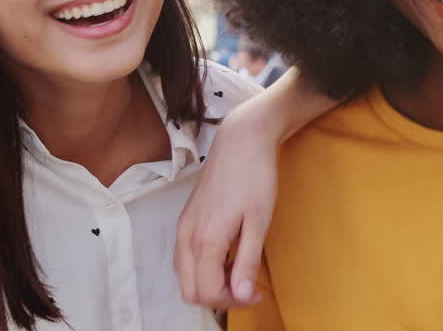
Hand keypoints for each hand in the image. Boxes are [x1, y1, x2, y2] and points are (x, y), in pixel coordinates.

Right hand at [175, 99, 278, 307]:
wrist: (241, 140)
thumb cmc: (255, 177)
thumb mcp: (259, 222)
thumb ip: (247, 262)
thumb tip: (242, 296)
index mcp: (205, 238)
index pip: (208, 292)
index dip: (234, 301)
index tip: (257, 293)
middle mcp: (187, 236)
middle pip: (190, 290)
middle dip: (219, 297)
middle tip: (248, 287)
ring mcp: (183, 226)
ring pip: (185, 275)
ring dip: (209, 283)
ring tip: (240, 270)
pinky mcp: (186, 219)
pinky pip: (186, 257)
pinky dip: (203, 267)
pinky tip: (228, 255)